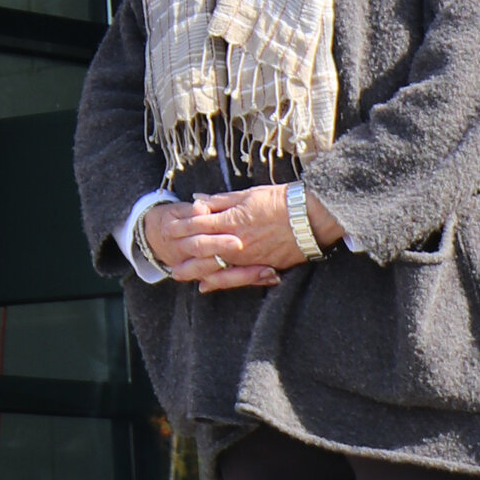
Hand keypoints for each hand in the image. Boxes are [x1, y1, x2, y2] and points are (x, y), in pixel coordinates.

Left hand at [145, 189, 334, 290]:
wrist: (312, 216)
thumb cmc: (282, 200)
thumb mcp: (249, 194)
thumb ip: (222, 200)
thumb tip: (199, 200)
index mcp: (232, 219)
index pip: (199, 223)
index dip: (181, 226)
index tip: (167, 228)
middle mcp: (237, 240)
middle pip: (203, 249)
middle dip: (183, 253)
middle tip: (167, 260)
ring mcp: (249, 256)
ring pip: (215, 266)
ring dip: (196, 270)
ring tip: (180, 275)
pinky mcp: (262, 265)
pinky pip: (235, 276)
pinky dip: (219, 281)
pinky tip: (207, 284)